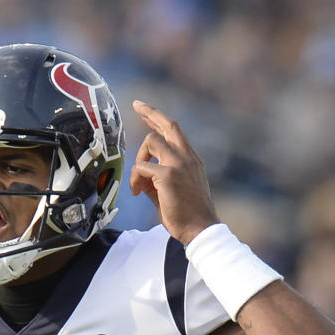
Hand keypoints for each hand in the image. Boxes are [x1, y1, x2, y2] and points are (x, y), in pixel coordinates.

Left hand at [129, 99, 218, 244]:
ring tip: (138, 182)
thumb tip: (141, 173)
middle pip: (168, 124)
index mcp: (191, 159)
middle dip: (150, 112)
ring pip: (150, 142)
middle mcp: (187, 157)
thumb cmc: (187, 214)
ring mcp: (178, 164)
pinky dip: (134, 178)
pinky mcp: (168, 175)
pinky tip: (137, 192)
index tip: (145, 111)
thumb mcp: (173, 190)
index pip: (174, 131)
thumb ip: (158, 177)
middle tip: (136, 105)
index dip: (158, 119)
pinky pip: (141, 167)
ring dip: (139, 158)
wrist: (200, 229)